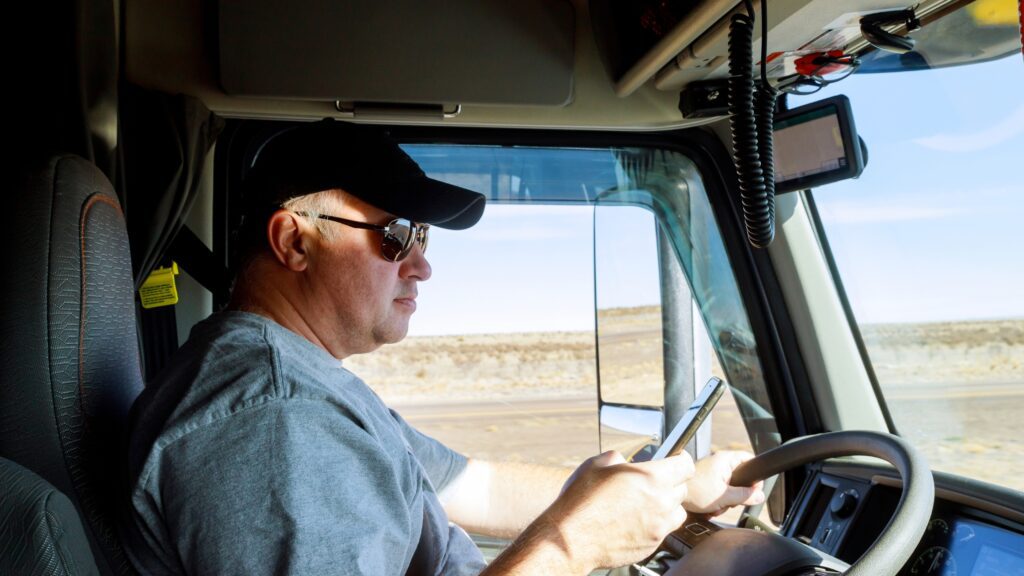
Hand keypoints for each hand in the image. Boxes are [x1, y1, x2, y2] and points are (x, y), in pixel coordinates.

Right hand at [536, 450, 695, 571]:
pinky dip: (656, 524)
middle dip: (671, 482)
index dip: (681, 459)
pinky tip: (635, 520)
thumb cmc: (581, 502)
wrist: (571, 538)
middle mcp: (661, 503)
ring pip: (677, 512)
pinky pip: (663, 531)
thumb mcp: (597, 464)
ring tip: (646, 503)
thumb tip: (623, 462)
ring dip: (667, 505)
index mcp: (651, 478)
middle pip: (682, 489)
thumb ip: (618, 459)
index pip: (685, 465)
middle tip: (653, 482)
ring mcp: (658, 526)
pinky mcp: (651, 545)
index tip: (676, 458)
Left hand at [682, 451, 764, 514]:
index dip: (754, 475)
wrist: (672, 496)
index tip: (754, 489)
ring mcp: (712, 471)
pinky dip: (717, 500)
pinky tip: (710, 507)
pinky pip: (719, 490)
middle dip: (737, 494)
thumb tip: (760, 495)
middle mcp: (718, 462)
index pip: (748, 459)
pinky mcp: (706, 480)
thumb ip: (745, 496)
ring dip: (725, 500)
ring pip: (729, 486)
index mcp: (725, 460)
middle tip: (730, 501)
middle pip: (740, 476)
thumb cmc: (694, 491)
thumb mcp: (725, 496)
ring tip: (716, 505)